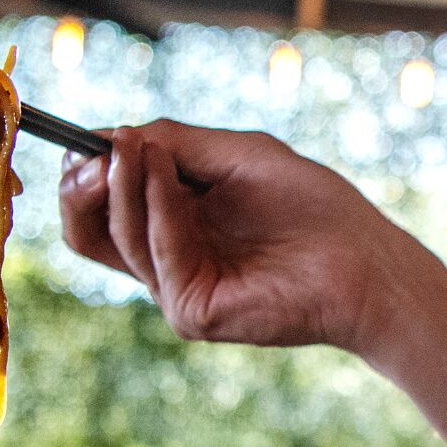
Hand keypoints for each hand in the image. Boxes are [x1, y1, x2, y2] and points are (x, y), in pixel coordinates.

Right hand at [58, 121, 431, 355]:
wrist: (364, 260)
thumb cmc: (313, 208)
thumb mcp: (237, 156)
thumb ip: (175, 144)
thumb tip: (110, 136)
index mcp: (173, 222)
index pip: (103, 204)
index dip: (87, 170)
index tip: (86, 138)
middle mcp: (167, 258)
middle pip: (88, 230)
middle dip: (82, 186)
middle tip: (95, 150)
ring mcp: (176, 287)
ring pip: (115, 238)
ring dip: (121, 183)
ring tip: (133, 146)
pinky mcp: (192, 311)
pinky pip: (156, 251)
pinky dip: (156, 206)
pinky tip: (163, 171)